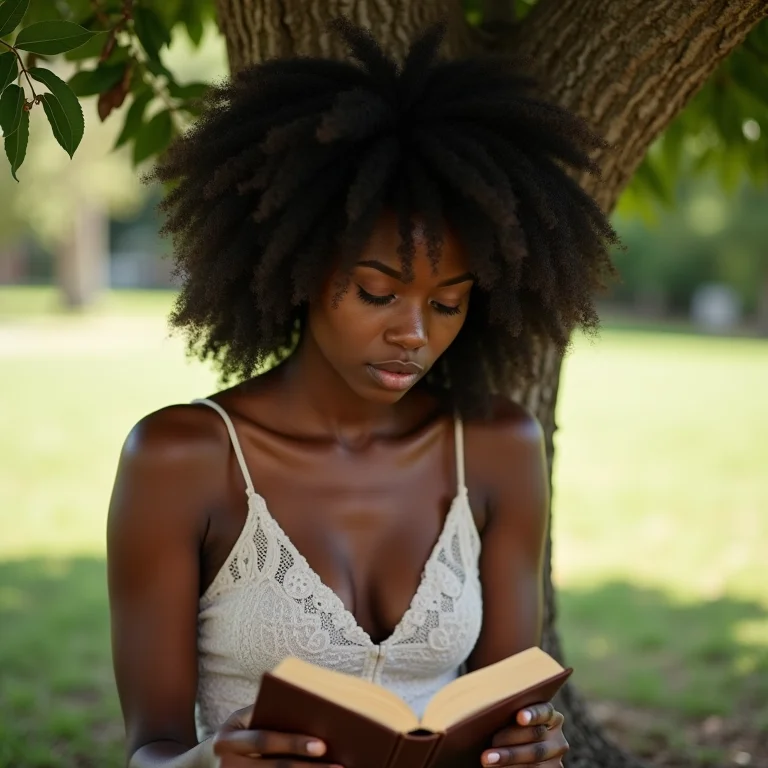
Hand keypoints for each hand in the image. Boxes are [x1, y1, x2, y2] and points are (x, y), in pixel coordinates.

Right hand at [209, 705, 341, 767]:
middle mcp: (227, 766)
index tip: (323, 745)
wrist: (200, 766)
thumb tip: (308, 710)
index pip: (265, 741)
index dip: (294, 743)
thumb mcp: (239, 720)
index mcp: (227, 740)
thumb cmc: (233, 735)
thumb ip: (264, 713)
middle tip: (339, 766)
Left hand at [481, 702, 567, 766]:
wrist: (517, 752)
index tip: (519, 717)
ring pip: (534, 757)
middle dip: (510, 738)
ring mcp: (555, 758)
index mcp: (550, 717)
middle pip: (535, 734)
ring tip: (487, 759)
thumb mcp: (513, 720)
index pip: (544, 711)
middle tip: (491, 740)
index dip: (533, 714)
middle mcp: (557, 737)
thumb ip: (510, 712)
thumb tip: (490, 708)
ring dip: (508, 758)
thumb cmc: (508, 730)